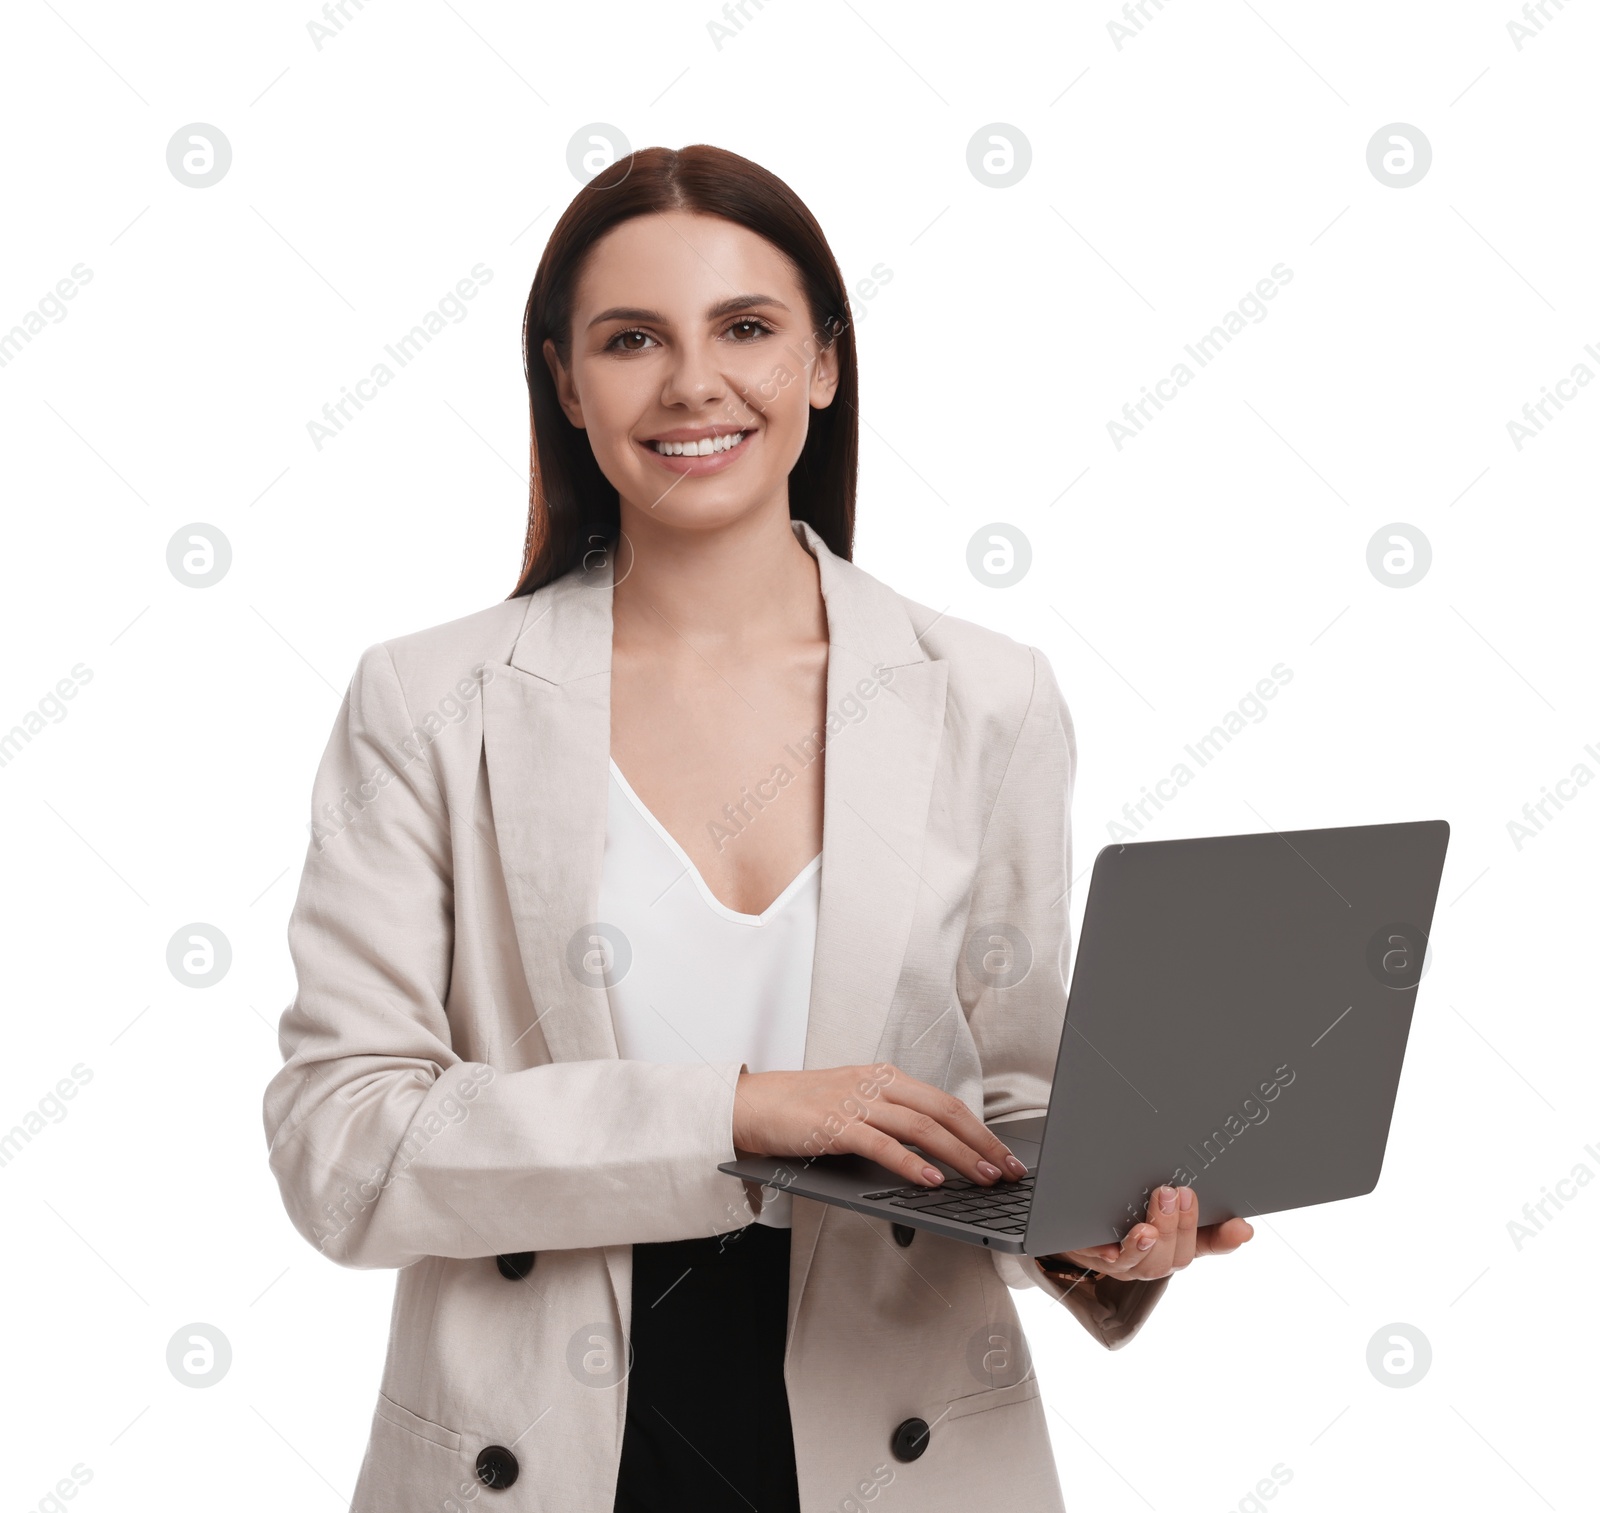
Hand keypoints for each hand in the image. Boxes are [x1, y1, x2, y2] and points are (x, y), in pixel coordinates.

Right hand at [732, 1064, 1028, 1188]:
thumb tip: (938, 1154)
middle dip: (982, 1143)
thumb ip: (892, 1121)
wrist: (751, 1105)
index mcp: (886, 1078)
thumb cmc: (803, 1110)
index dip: (981, 1130)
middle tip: (1009, 1171)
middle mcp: (876, 1085)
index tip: (1005, 1156)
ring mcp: (856, 1103)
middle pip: (943, 1112)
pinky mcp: (834, 1125)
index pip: (946, 1103)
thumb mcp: (856, 1105)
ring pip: (920, 1127)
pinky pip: (881, 1144)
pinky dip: (910, 1163)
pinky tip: (931, 1180)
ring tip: (983, 1178)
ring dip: (958, 1154)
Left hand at [1043, 1185, 1253, 1281]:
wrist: (1071, 1220)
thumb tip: (1207, 1183)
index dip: (1227, 1240)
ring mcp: (1123, 1263)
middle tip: (1174, 1193)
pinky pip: (1099, 1261)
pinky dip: (1106, 1256)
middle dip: (1178, 1226)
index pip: (1209, 1245)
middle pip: (1176, 1258)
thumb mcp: (1156, 1198)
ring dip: (1148, 1243)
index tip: (1241, 1226)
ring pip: (1144, 1265)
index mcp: (1175, 1244)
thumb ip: (1180, 1194)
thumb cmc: (1123, 1206)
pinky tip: (1109, 1249)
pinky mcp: (1091, 1256)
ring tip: (1148, 1224)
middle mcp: (1154, 1259)